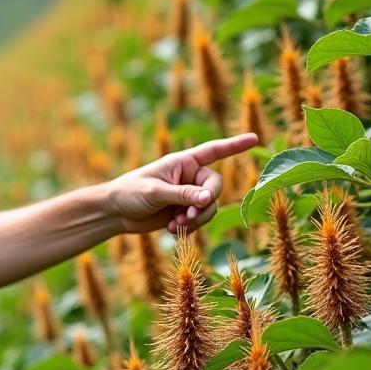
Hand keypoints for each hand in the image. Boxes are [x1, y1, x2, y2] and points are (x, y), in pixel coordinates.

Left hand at [104, 133, 258, 234]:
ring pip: (209, 207)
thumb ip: (183, 195)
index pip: (214, 151)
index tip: (254, 138)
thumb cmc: (130, 193)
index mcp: (183, 161)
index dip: (235, 145)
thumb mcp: (156, 193)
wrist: (116, 212)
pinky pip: (200, 220)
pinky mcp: (184, 212)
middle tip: (187, 216)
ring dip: (196, 219)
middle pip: (215, 187)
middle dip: (204, 204)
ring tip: (175, 225)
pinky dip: (189, 227)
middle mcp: (189, 176)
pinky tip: (171, 230)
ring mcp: (188, 195)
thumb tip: (207, 199)